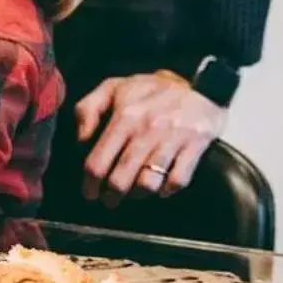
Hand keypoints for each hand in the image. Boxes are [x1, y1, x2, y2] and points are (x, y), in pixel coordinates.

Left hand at [75, 71, 227, 205]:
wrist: (202, 83)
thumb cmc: (151, 89)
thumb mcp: (114, 87)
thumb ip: (88, 109)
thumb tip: (81, 140)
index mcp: (124, 115)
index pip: (98, 162)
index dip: (90, 184)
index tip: (90, 193)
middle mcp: (147, 128)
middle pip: (121, 179)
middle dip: (112, 195)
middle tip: (111, 199)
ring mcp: (172, 138)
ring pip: (148, 183)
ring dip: (139, 193)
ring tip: (135, 192)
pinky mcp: (196, 145)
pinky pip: (178, 180)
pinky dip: (168, 189)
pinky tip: (162, 187)